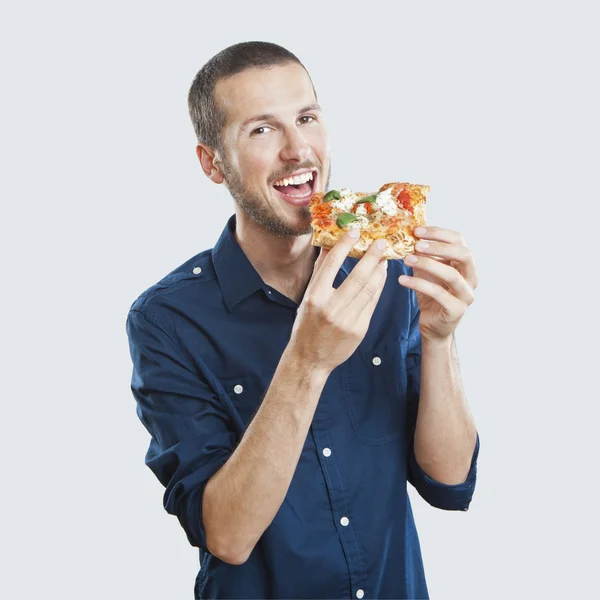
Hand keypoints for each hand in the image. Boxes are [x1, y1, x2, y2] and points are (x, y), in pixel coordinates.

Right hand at [289, 231, 388, 374]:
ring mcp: (348, 320)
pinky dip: (379, 287)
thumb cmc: (306, 325)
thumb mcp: (307, 298)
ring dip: (380, 270)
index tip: (355, 231)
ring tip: (384, 258)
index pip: (332, 264)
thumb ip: (320, 273)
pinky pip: (373, 303)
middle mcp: (331, 308)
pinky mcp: (360, 329)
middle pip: (358, 276)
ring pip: (370, 289)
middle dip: (372, 256)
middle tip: (381, 242)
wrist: (310, 358)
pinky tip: (381, 276)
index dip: (345, 245)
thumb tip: (329, 245)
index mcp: (314, 297)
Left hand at [399, 226, 477, 342]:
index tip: (417, 230)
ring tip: (407, 260)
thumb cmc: (431, 295)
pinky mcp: (456, 310)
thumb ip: (422, 255)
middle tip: (416, 244)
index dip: (439, 233)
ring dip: (428, 264)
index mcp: (465, 264)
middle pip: (463, 255)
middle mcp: (471, 278)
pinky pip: (438, 293)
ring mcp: (466, 295)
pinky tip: (402, 280)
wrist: (433, 325)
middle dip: (439, 246)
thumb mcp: (426, 271)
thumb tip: (407, 234)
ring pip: (452, 275)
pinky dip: (418, 284)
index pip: (459, 240)